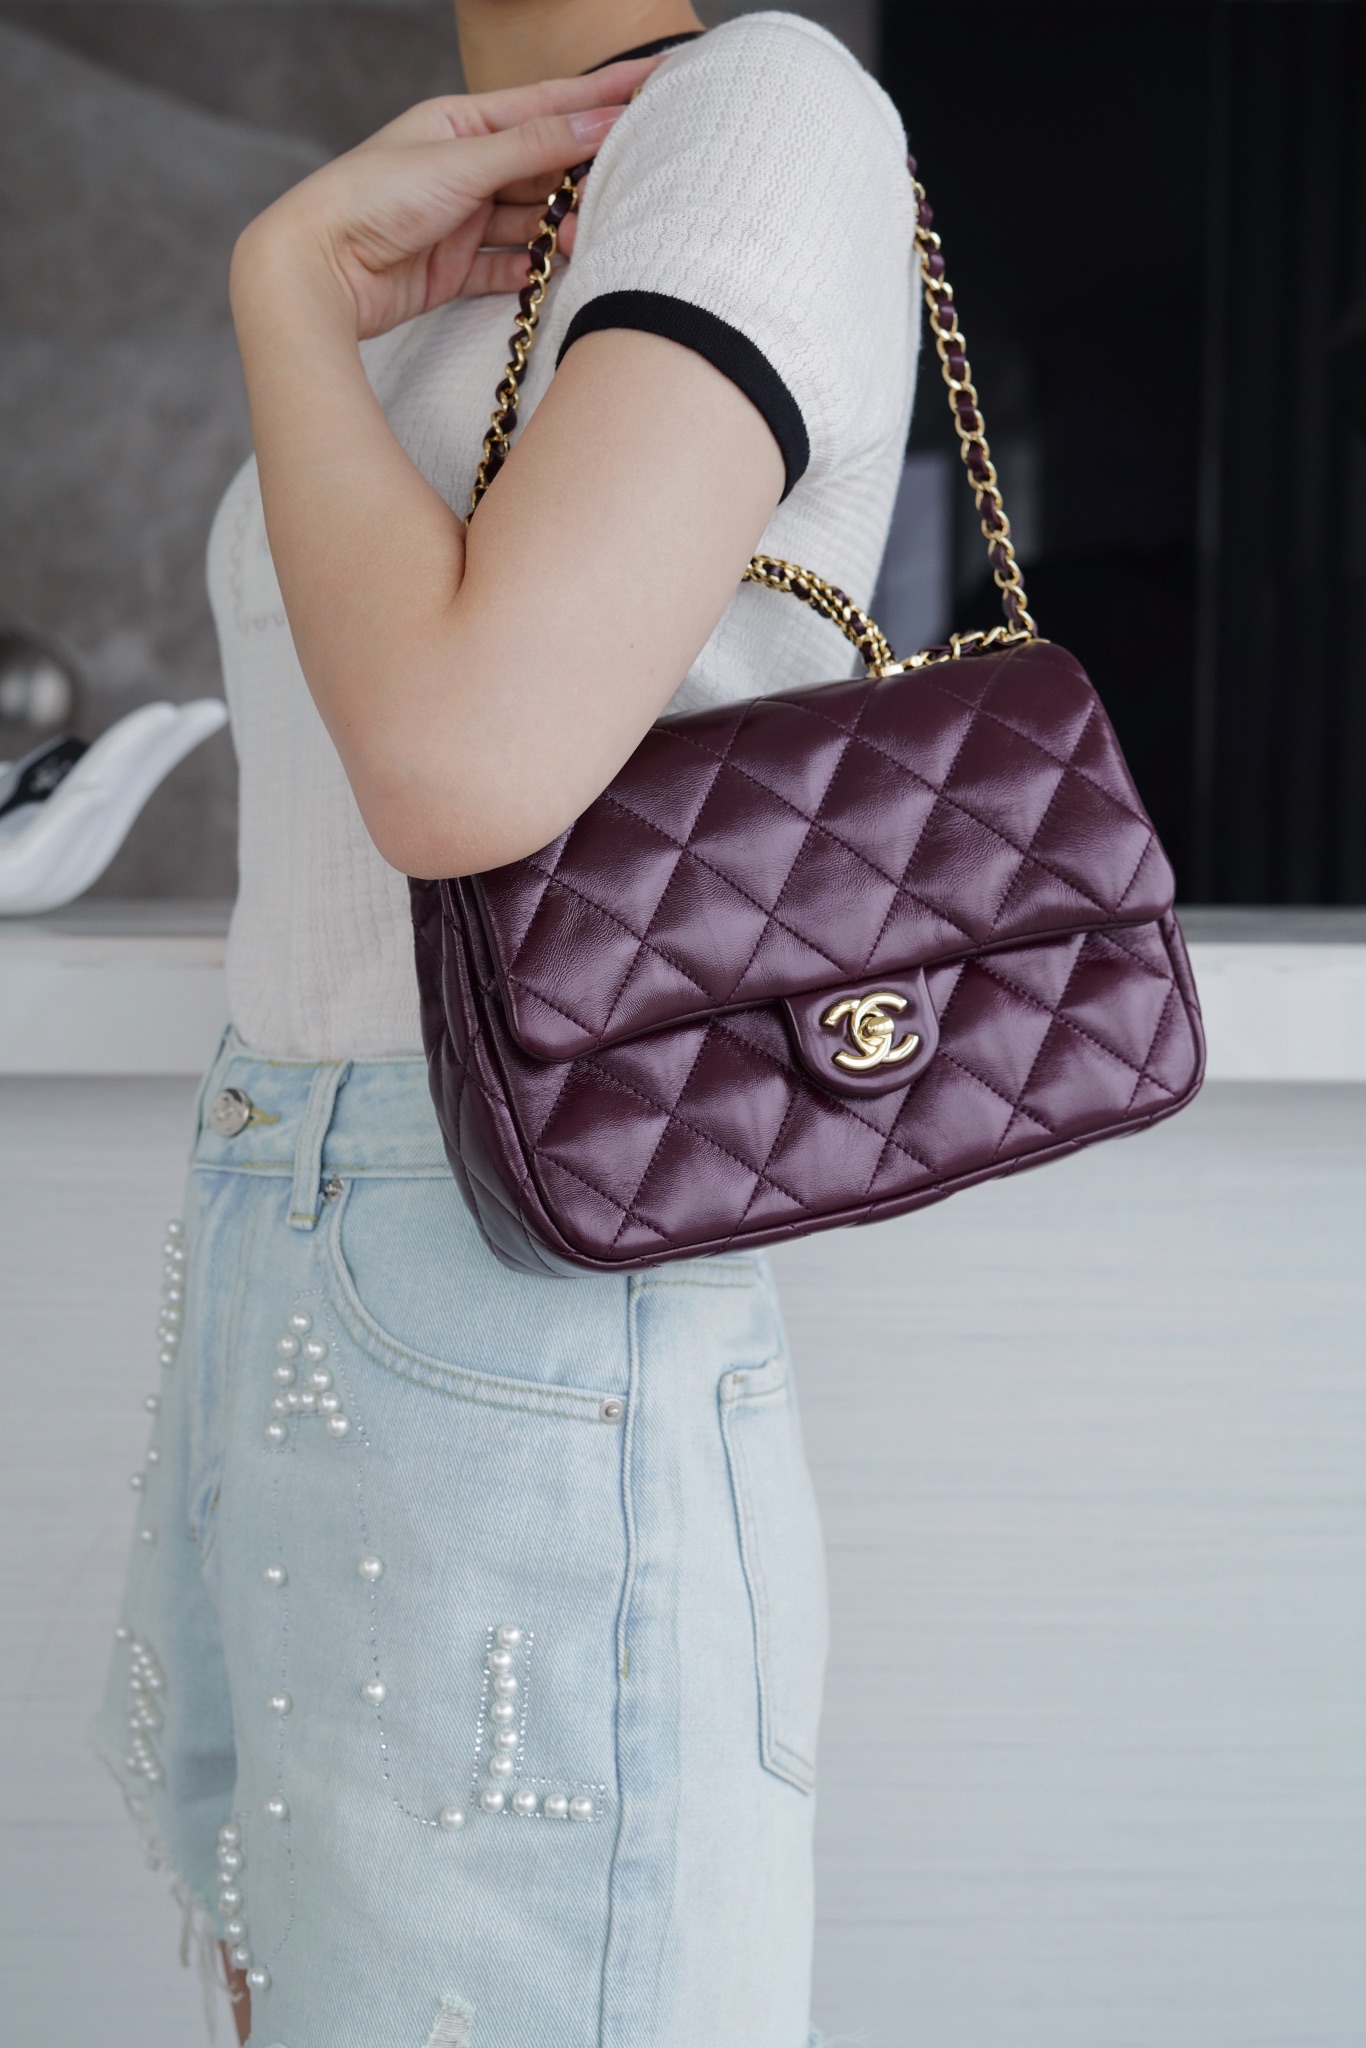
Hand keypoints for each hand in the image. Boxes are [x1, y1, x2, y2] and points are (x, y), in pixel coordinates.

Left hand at [230, 57, 659, 339]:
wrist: (316, 270)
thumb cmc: (372, 199)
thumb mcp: (462, 162)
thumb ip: (534, 146)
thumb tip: (599, 121)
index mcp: (460, 123)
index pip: (548, 106)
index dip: (602, 97)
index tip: (653, 82)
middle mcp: (463, 168)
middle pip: (544, 167)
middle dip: (586, 175)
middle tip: (635, 181)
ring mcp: (461, 220)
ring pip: (531, 221)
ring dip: (563, 230)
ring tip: (597, 237)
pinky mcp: (454, 269)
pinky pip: (508, 267)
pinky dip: (533, 271)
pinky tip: (559, 273)